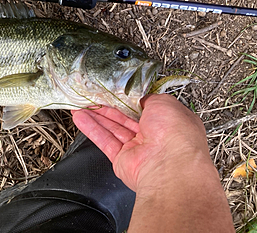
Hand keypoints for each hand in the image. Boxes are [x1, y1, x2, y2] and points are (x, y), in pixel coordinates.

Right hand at [73, 94, 234, 231]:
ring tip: (81, 105)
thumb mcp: (164, 103)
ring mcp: (138, 149)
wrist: (170, 165)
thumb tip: (138, 96)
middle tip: (92, 96)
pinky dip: (92, 129)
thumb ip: (147, 98)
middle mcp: (155, 136)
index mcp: (169, 122)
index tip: (113, 90)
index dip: (128, 99)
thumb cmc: (175, 133)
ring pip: (113, 129)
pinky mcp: (123, 160)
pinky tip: (81, 118)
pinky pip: (105, 141)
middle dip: (108, 107)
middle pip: (125, 118)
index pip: (144, 107)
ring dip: (96, 116)